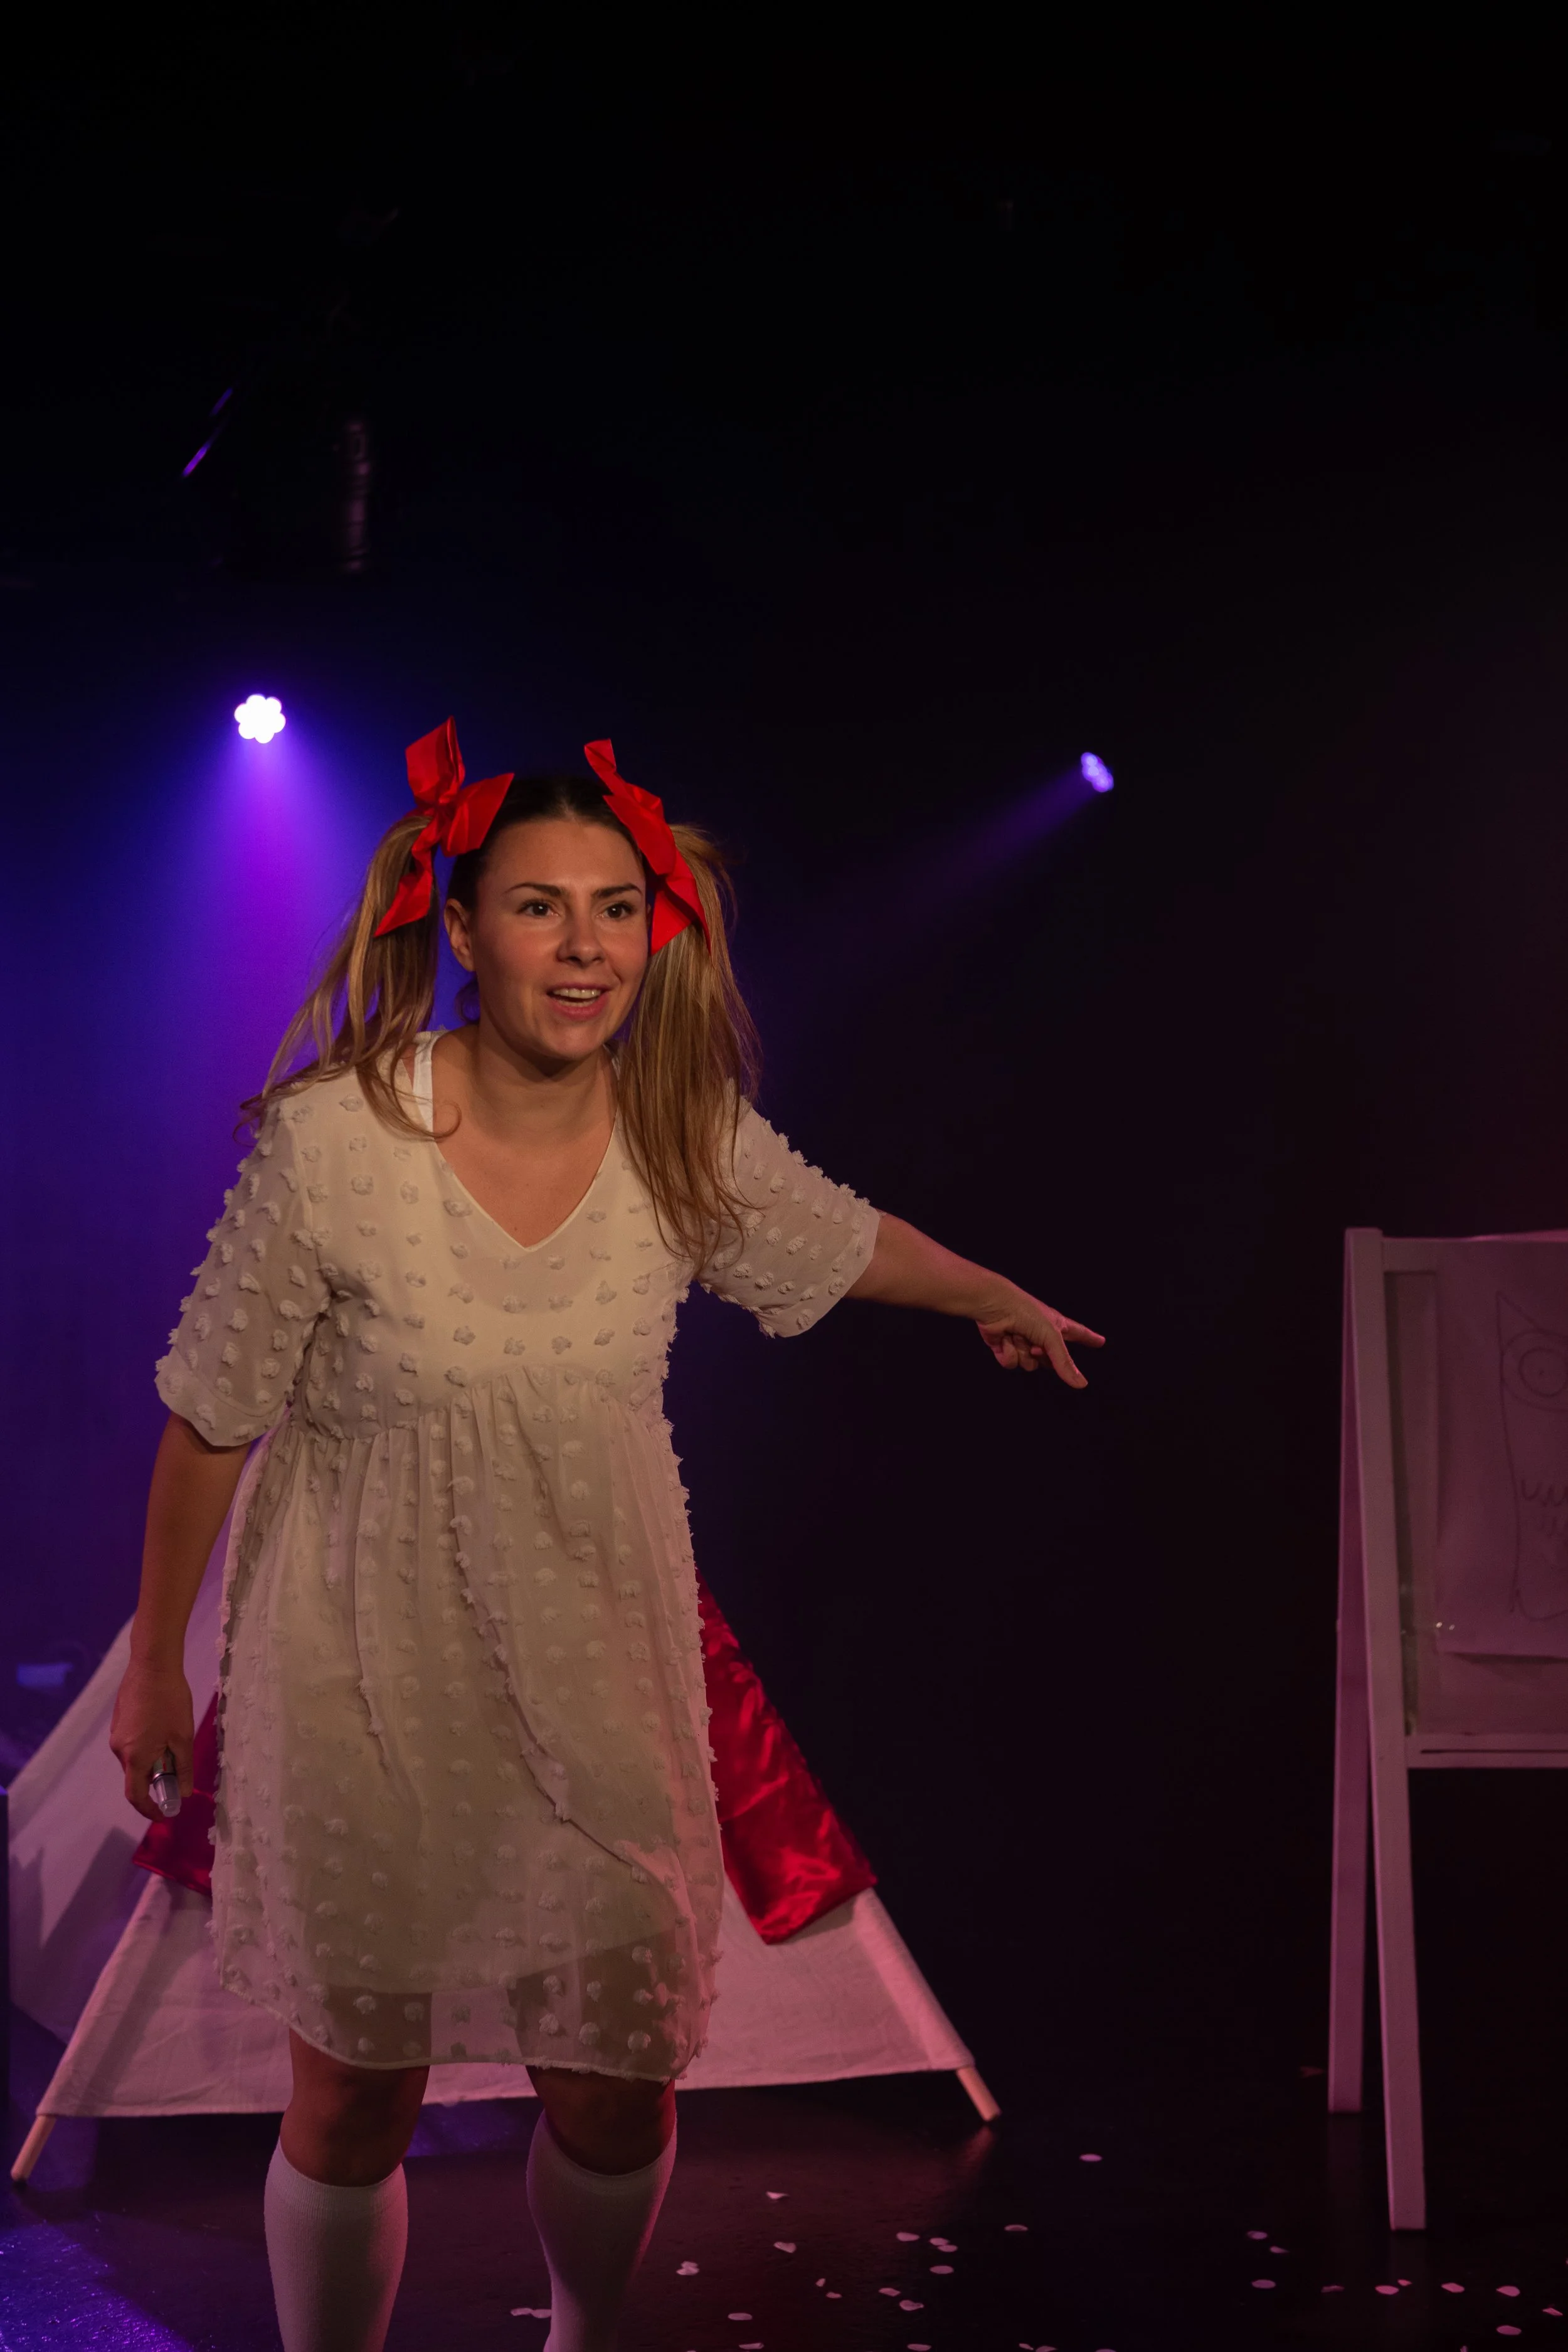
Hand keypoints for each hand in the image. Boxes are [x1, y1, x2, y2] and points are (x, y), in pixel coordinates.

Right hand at [109, 1660, 194, 1821]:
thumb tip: (185, 1794)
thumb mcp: (183, 1737)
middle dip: (157, 1782)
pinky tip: (164, 1729)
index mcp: (133, 1757)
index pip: (135, 1796)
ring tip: (176, 1745)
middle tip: (180, 1777)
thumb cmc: (170, 1700)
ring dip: (154, 1762)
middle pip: (136, 1776)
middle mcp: (118, 1748)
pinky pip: (133, 1743)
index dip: (149, 1809)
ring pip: (136, 1758)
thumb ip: (183, 1768)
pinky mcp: (119, 1720)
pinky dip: (148, 1747)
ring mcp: (116, 1733)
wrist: (152, 1663)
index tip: (165, 1814)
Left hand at [975, 1290, 1104, 1385]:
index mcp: (1056, 1325)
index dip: (1089, 1338)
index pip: (1078, 1333)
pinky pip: (1011, 1363)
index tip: (1100, 1341)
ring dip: (1023, 1353)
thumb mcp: (1051, 1338)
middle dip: (1043, 1356)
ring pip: (1029, 1365)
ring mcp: (1023, 1341)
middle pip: (1051, 1361)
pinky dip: (1008, 1353)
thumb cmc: (1026, 1313)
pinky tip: (1004, 1339)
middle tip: (1036, 1344)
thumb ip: (1064, 1363)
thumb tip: (1081, 1384)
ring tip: (1018, 1336)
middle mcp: (1041, 1334)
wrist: (995, 1305)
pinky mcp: (1005, 1347)